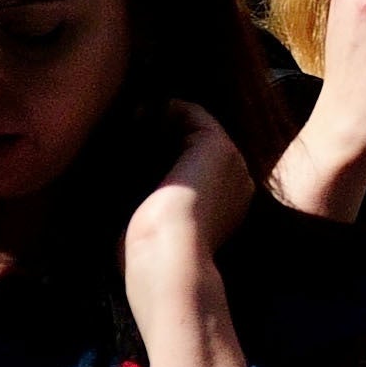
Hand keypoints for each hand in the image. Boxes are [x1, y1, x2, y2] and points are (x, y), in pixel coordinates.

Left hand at [121, 103, 257, 366]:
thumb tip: (127, 183)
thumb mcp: (158, 226)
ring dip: (163, 117)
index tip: (133, 146)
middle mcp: (238, 180)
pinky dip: (165, 109)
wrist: (170, 257)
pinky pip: (193, 113)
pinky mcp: (218, 145)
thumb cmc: (156, 255)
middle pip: (200, 141)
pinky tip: (137, 116)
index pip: (200, 165)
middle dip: (166, 130)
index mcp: (229, 204)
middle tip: (131, 126)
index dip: (167, 150)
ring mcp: (233, 161)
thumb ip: (156, 203)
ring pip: (196, 125)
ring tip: (131, 118)